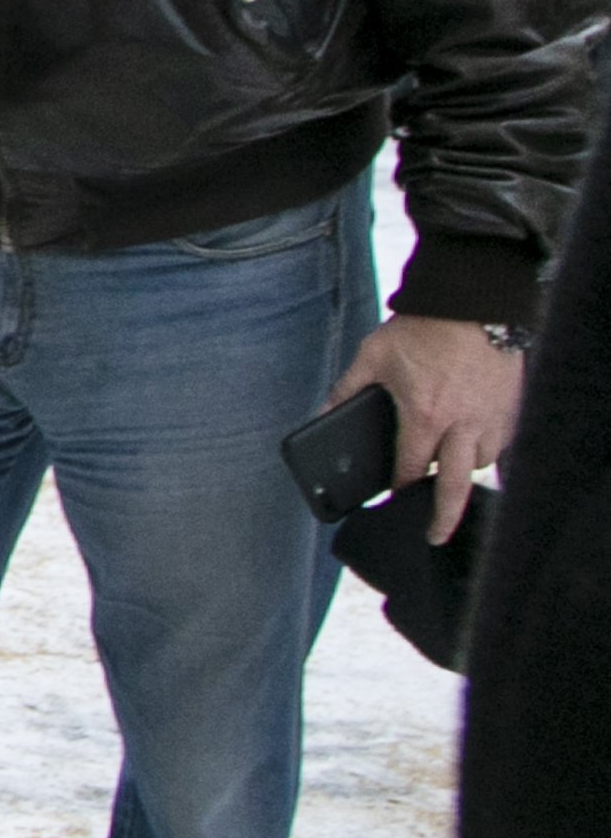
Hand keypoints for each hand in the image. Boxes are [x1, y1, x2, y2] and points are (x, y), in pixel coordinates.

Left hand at [333, 313, 522, 543]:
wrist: (472, 301)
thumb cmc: (422, 328)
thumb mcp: (372, 356)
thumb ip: (346, 389)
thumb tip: (324, 413)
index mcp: (424, 416)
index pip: (409, 467)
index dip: (399, 483)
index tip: (394, 492)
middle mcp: (462, 425)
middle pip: (455, 485)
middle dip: (444, 516)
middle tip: (435, 536)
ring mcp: (492, 417)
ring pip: (482, 463)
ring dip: (465, 471)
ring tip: (450, 473)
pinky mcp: (512, 406)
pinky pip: (502, 442)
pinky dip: (488, 448)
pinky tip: (474, 444)